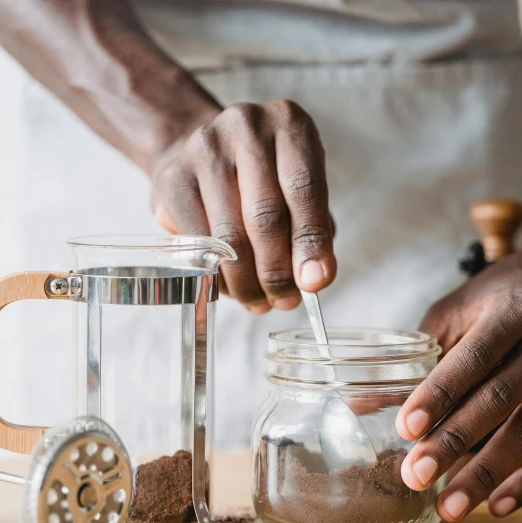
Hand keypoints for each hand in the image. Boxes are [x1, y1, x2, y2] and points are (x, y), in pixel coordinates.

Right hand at [151, 100, 336, 312]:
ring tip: (259, 301)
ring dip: (247, 282)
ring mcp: (204, 150)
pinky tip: (229, 287)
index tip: (315, 284)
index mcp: (289, 125)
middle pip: (265, 216)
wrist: (199, 154)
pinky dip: (217, 274)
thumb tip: (314, 279)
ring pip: (230, 236)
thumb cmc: (262, 181)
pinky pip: (198, 243)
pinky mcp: (172, 179)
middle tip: (284, 301)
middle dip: (277, 271)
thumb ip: (314, 232)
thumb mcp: (298, 194)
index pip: (305, 189)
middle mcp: (246, 127)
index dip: (310, 243)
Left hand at [396, 254, 521, 521]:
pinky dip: (520, 483)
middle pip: (498, 398)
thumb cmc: (489, 306)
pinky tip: (495, 506)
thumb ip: (414, 360)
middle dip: (456, 440)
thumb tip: (356, 406)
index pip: (473, 356)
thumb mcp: (450, 318)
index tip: (408, 428)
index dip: (441, 392)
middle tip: (416, 475)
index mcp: (505, 315)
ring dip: (485, 473)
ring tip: (449, 507)